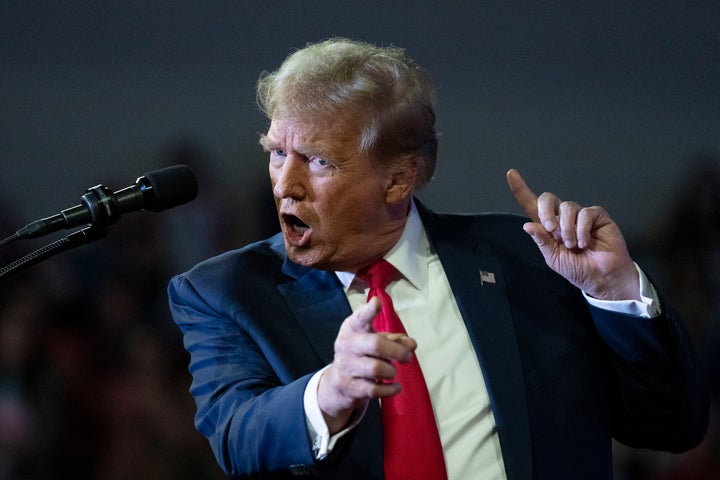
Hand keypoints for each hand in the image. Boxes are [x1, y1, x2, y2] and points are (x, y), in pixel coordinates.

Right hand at [317, 297, 416, 433]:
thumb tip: (412, 345)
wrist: (337, 383)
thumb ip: (395, 340)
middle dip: (398, 351)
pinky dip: (390, 389)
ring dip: (391, 371)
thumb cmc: (362, 355)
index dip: (369, 310)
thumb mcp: (376, 342)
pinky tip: (396, 387)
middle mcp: (345, 344)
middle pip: (376, 344)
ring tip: (392, 372)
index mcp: (352, 328)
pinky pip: (375, 389)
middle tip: (407, 357)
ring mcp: (345, 366)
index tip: (377, 303)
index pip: (360, 317)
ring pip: (376, 368)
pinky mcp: (348, 386)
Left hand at [506, 169, 639, 300]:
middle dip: (546, 211)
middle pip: (547, 199)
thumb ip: (542, 241)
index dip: (521, 190)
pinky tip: (584, 242)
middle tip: (551, 228)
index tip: (511, 174)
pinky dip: (582, 228)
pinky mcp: (597, 215)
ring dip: (567, 228)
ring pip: (567, 207)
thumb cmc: (579, 269)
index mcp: (548, 227)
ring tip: (573, 245)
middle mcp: (563, 218)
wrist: (602, 277)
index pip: (532, 205)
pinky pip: (585, 213)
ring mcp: (580, 215)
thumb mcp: (554, 258)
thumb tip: (527, 225)